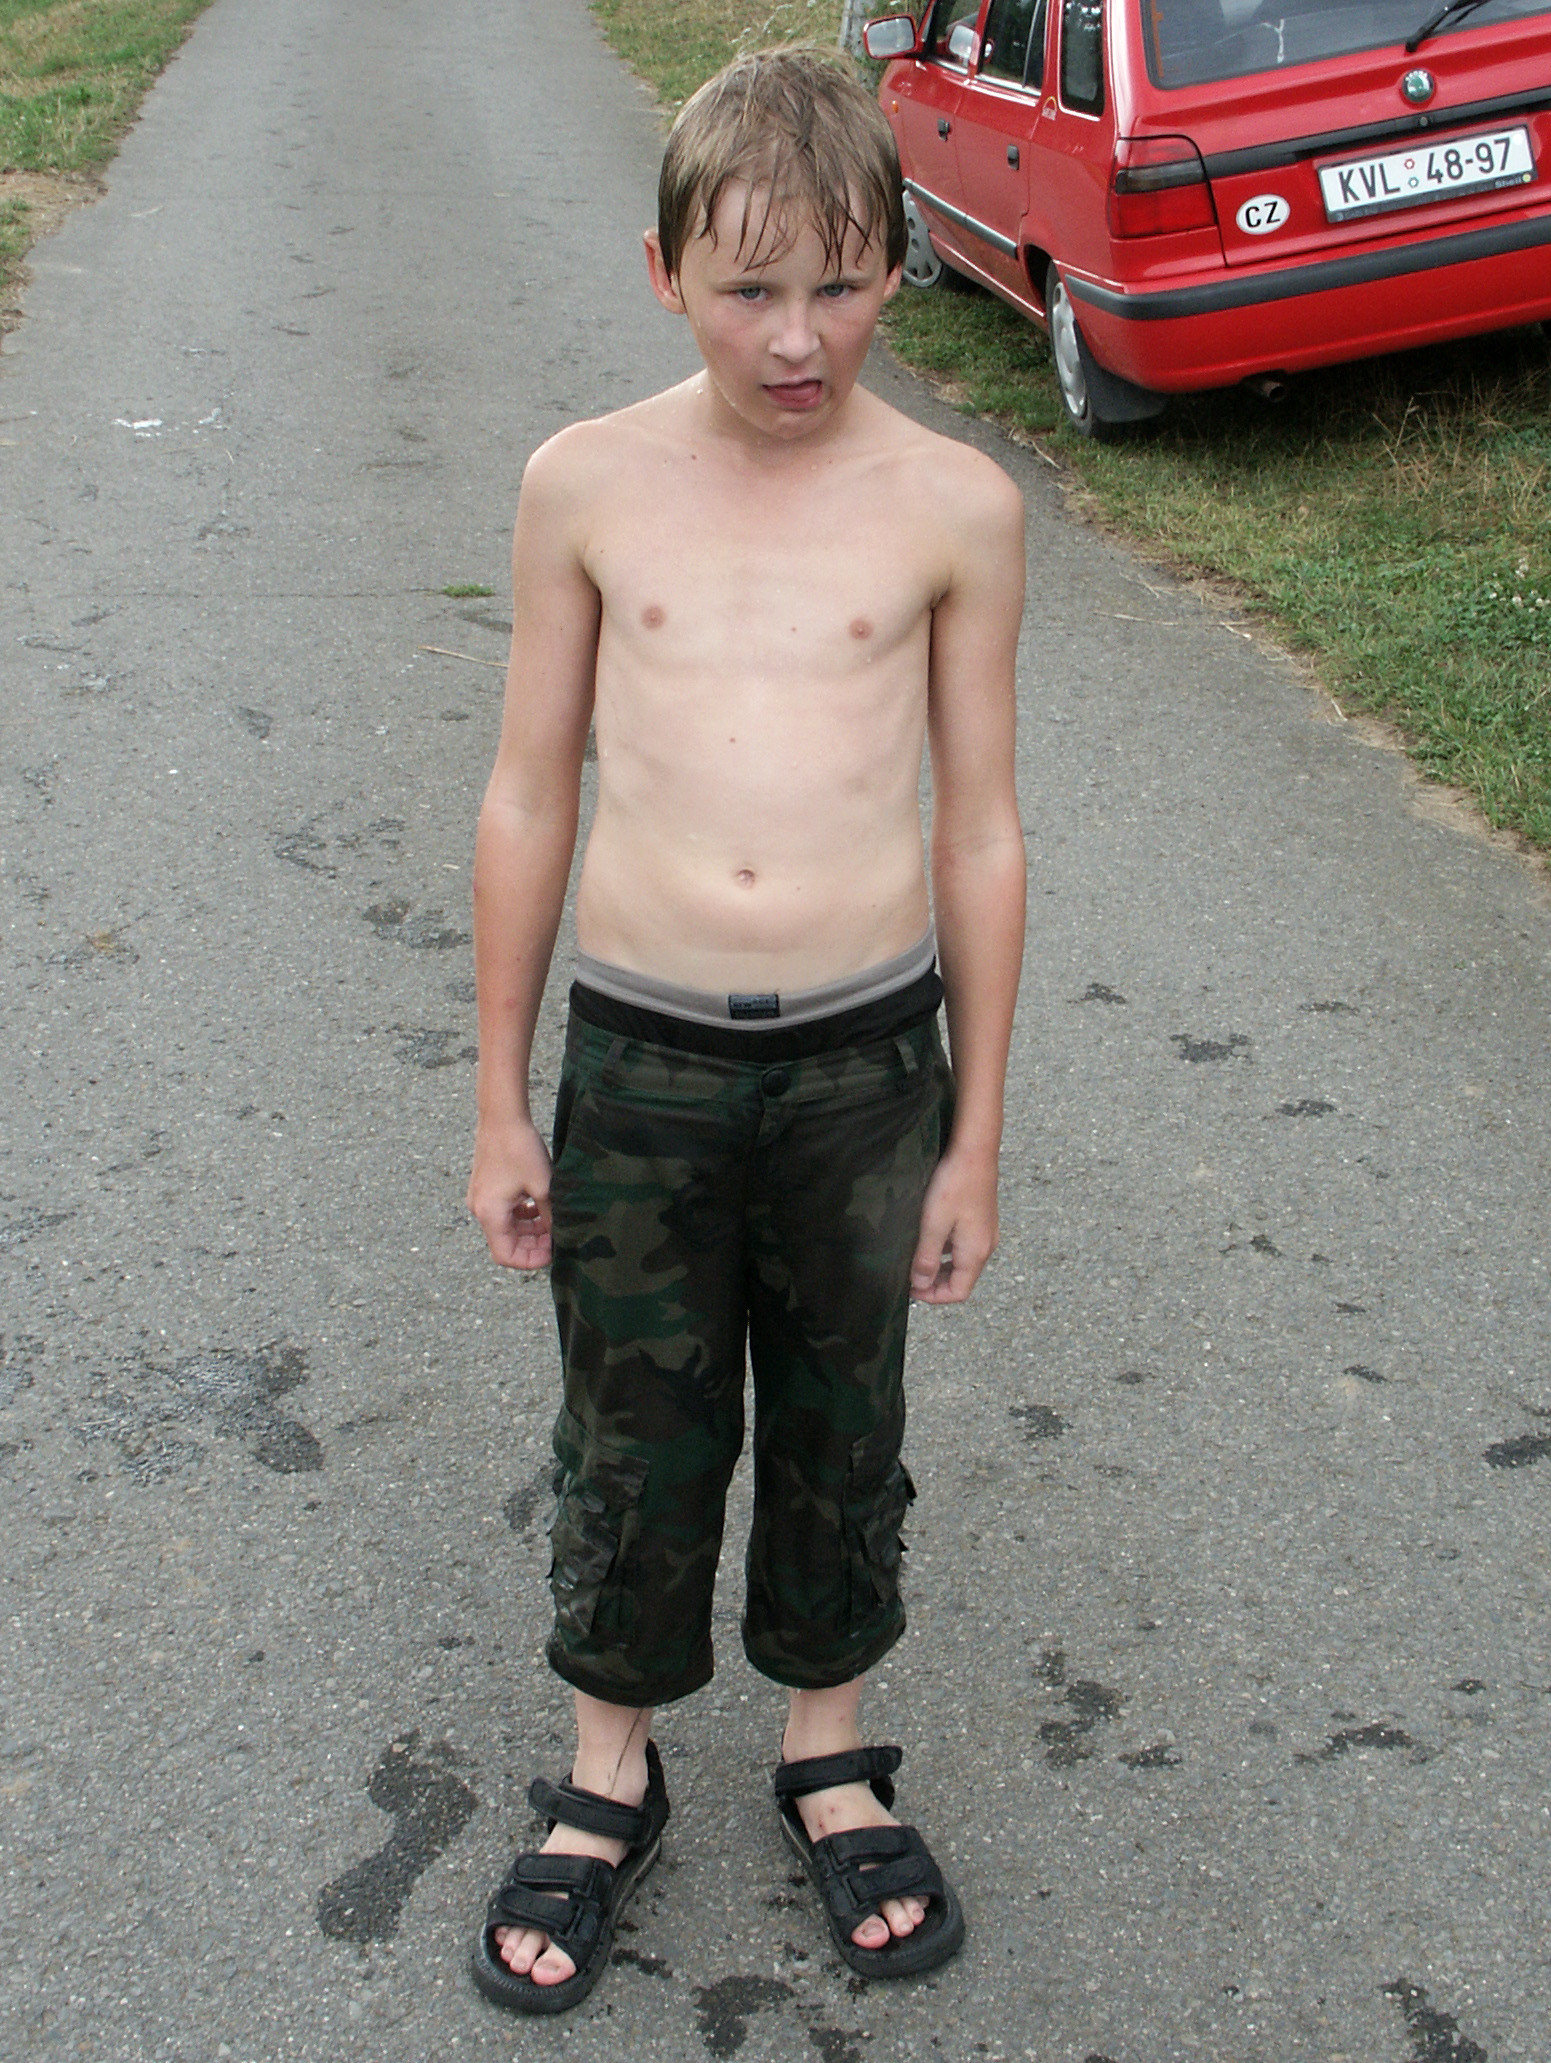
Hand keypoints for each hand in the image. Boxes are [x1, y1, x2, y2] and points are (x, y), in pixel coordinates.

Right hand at [467, 1116, 553, 1268]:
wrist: (502, 1116)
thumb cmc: (520, 1148)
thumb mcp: (543, 1186)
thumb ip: (551, 1215)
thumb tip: (562, 1234)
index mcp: (490, 1214)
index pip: (505, 1255)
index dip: (530, 1260)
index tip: (552, 1255)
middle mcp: (480, 1209)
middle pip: (506, 1242)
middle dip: (533, 1244)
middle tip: (559, 1238)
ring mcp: (482, 1198)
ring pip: (507, 1227)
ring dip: (530, 1229)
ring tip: (554, 1223)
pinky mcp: (487, 1188)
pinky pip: (504, 1212)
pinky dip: (522, 1215)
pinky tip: (541, 1207)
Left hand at [909, 1144, 997, 1303]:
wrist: (975, 1152)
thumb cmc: (955, 1184)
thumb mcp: (933, 1223)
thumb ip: (926, 1257)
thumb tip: (920, 1285)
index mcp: (975, 1253)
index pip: (958, 1292)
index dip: (933, 1296)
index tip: (910, 1289)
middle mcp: (985, 1247)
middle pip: (961, 1280)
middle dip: (935, 1283)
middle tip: (909, 1276)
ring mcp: (985, 1234)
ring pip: (961, 1263)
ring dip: (939, 1266)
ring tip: (916, 1257)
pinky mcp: (981, 1221)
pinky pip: (964, 1247)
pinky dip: (946, 1251)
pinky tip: (930, 1238)